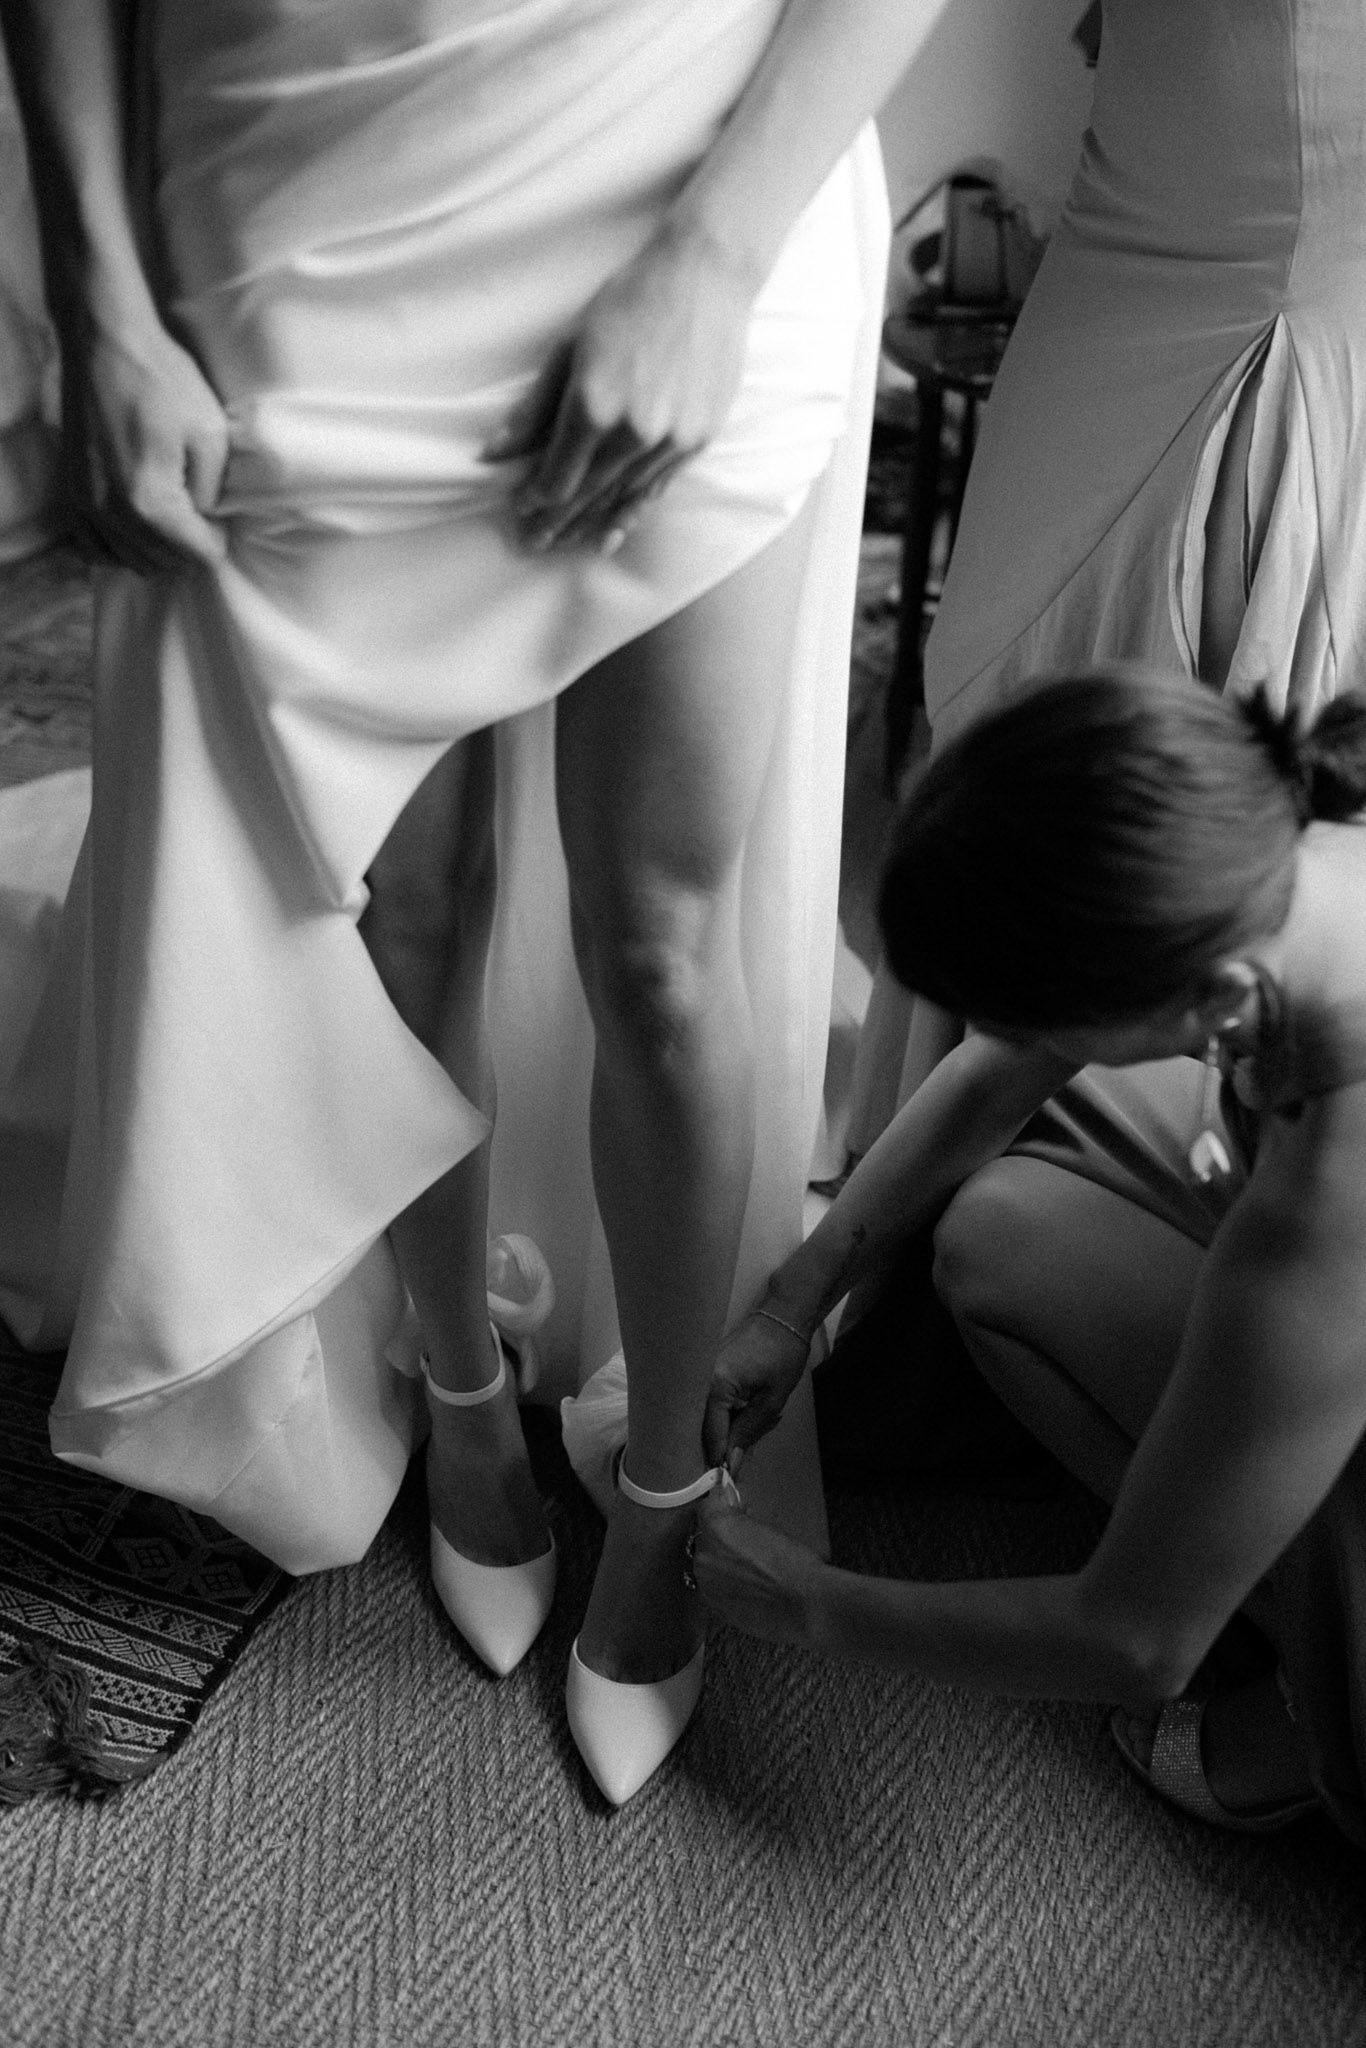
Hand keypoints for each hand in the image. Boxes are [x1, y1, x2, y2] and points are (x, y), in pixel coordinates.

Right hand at [58, 306, 229, 571]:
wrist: (105, 344)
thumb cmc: (162, 381)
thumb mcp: (210, 434)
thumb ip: (211, 490)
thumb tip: (207, 520)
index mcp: (150, 501)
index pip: (196, 555)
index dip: (217, 543)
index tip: (222, 522)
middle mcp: (111, 511)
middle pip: (163, 563)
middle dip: (189, 551)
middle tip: (203, 524)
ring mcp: (86, 503)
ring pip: (130, 560)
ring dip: (158, 553)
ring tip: (176, 526)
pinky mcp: (71, 492)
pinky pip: (94, 546)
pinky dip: (119, 549)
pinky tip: (137, 533)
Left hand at [483, 219, 758, 553]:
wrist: (705, 278)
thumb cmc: (630, 302)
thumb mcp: (570, 347)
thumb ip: (534, 409)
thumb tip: (493, 454)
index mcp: (593, 407)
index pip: (557, 476)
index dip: (535, 500)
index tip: (520, 512)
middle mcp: (632, 433)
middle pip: (587, 495)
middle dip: (557, 523)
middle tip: (534, 545)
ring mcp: (669, 440)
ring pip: (623, 498)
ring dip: (593, 523)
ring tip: (570, 544)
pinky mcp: (697, 439)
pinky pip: (658, 487)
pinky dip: (634, 509)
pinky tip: (617, 528)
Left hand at [692, 1494, 822, 1647]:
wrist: (805, 1606)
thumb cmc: (794, 1562)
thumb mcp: (768, 1525)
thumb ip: (739, 1514)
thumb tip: (727, 1500)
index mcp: (716, 1529)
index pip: (708, 1507)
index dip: (724, 1506)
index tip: (737, 1509)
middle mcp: (703, 1557)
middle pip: (705, 1537)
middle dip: (722, 1536)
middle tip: (748, 1540)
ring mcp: (707, 1586)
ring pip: (708, 1565)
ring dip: (722, 1561)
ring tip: (750, 1568)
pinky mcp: (715, 1609)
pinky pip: (715, 1588)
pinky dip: (727, 1584)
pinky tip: (749, 1587)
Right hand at [703, 1307, 812, 1470]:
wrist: (782, 1317)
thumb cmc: (783, 1355)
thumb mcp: (772, 1401)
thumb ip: (749, 1433)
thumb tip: (731, 1464)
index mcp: (713, 1387)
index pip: (711, 1436)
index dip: (720, 1462)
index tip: (726, 1486)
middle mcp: (698, 1382)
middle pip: (703, 1429)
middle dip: (723, 1448)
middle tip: (741, 1463)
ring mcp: (699, 1376)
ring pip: (706, 1418)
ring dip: (725, 1432)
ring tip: (748, 1436)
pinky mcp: (705, 1373)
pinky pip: (709, 1404)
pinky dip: (725, 1416)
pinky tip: (744, 1419)